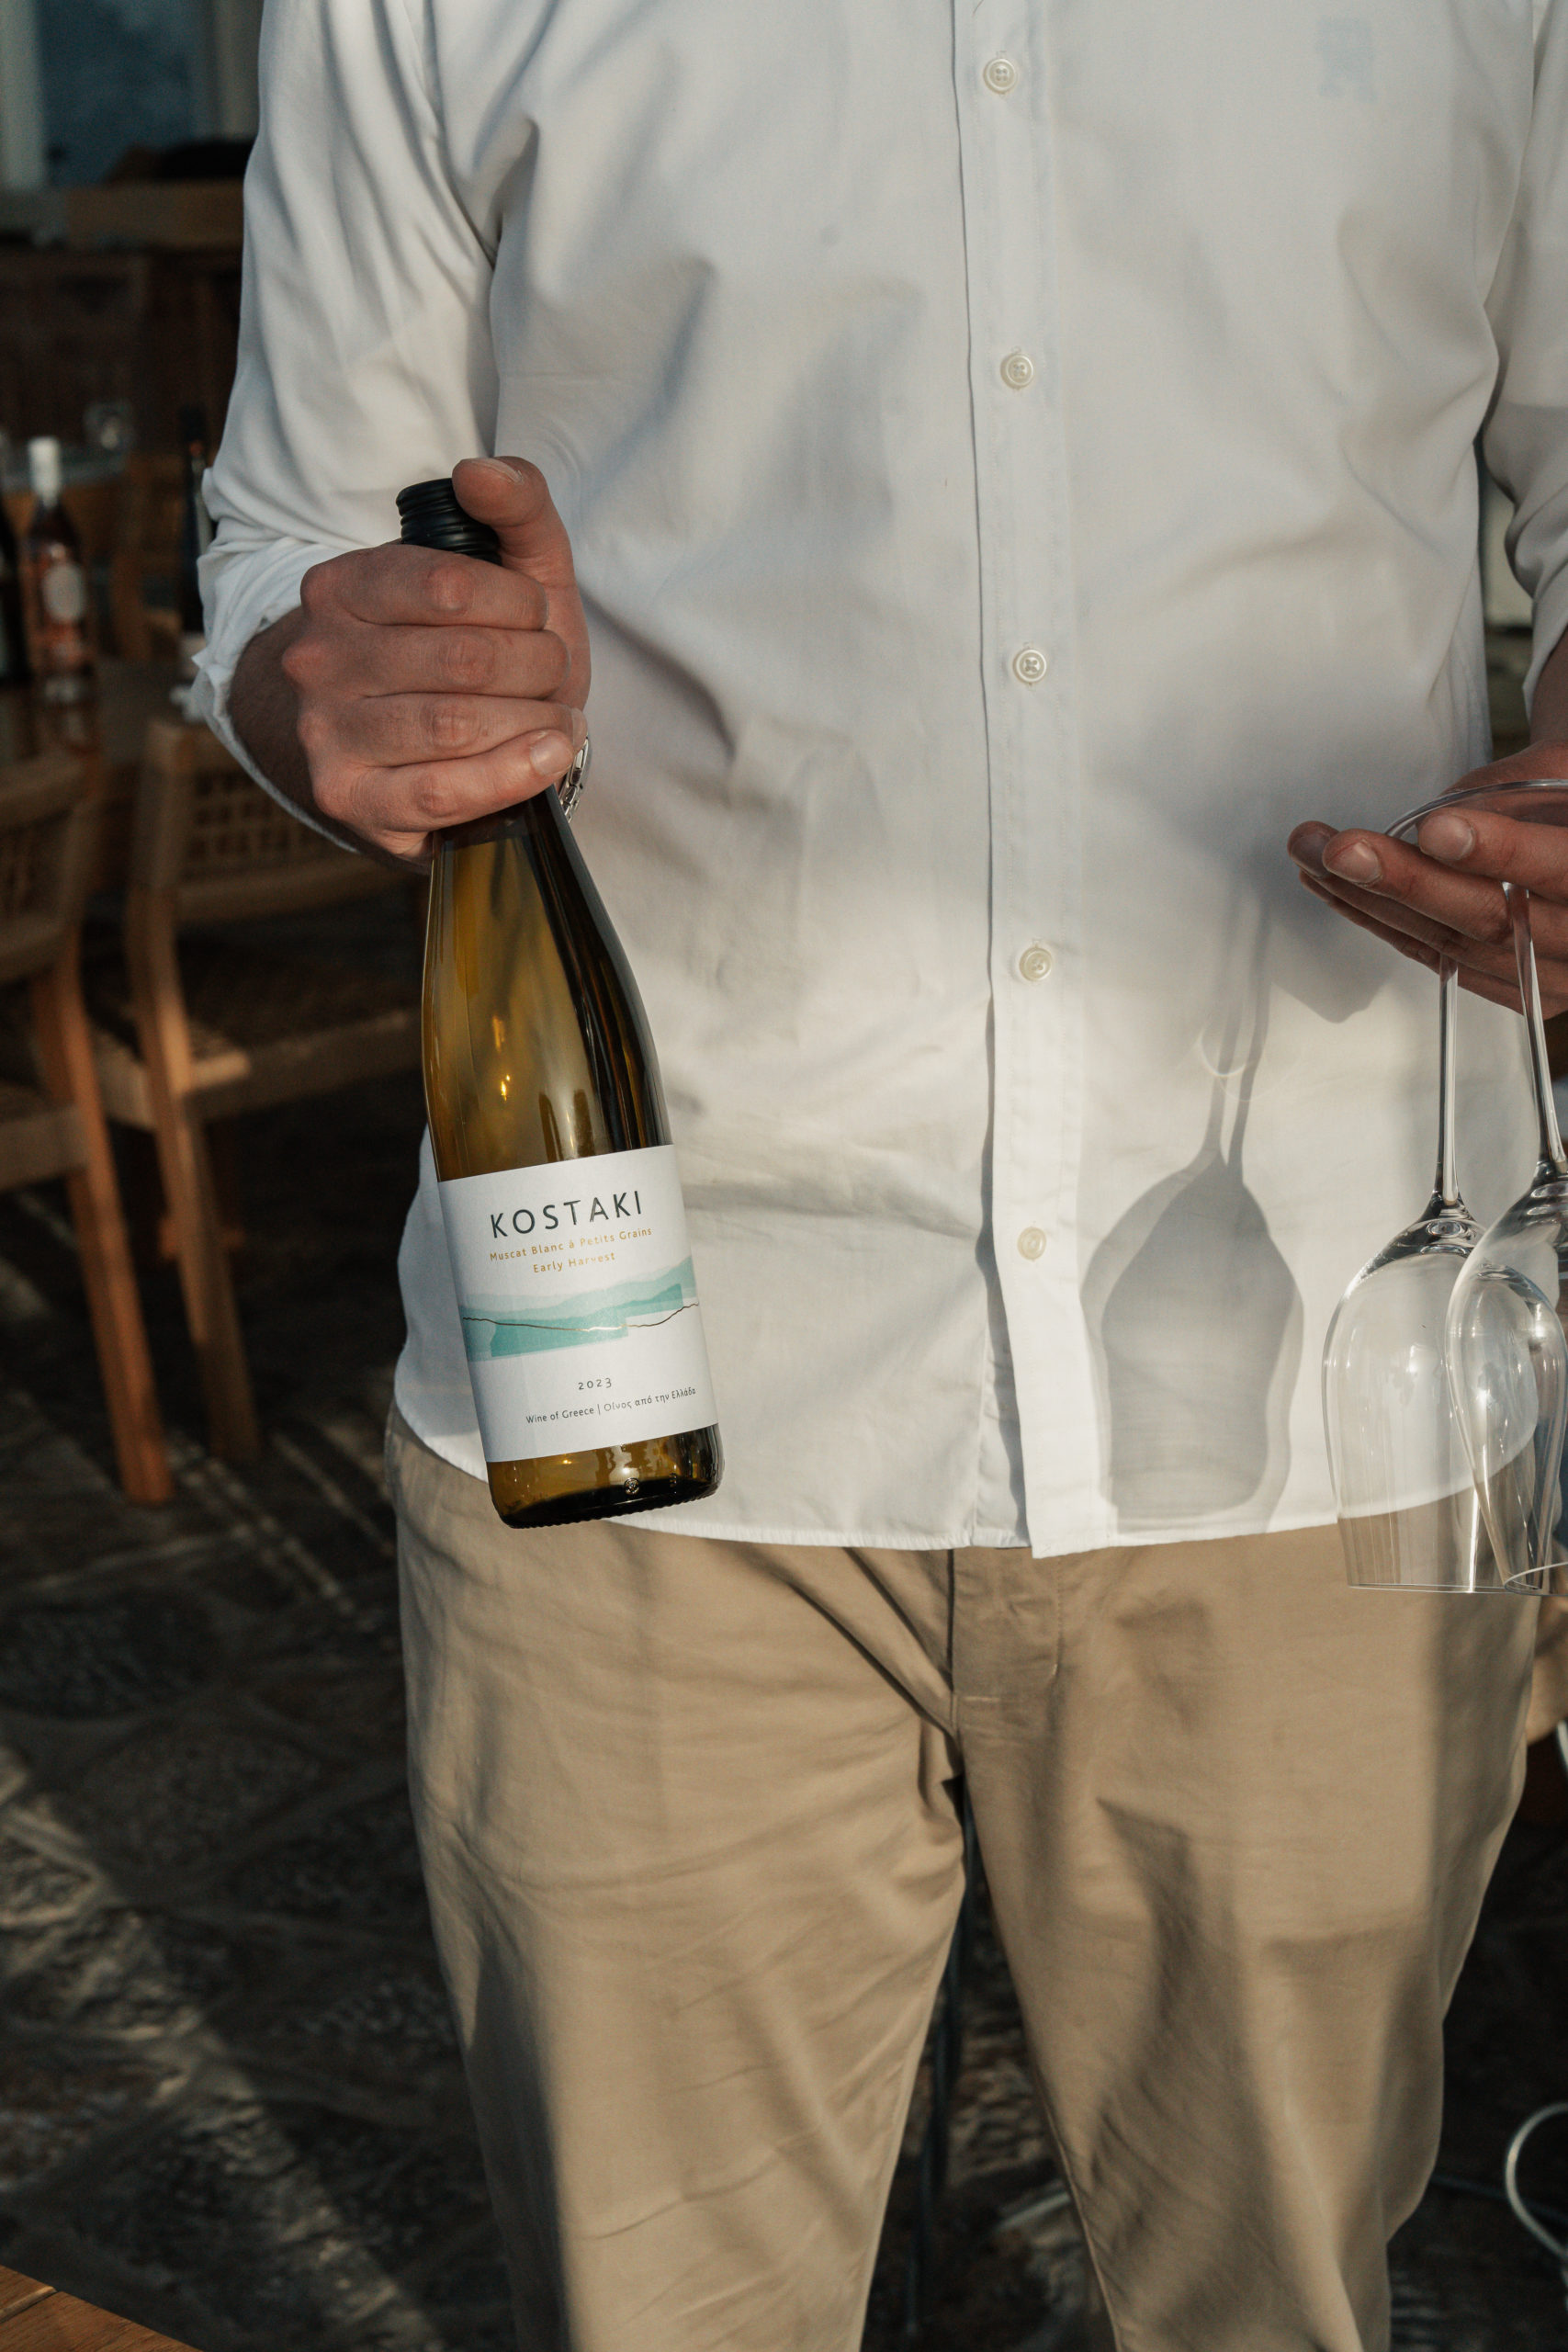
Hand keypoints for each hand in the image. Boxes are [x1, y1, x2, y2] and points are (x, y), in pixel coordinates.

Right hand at [246, 456, 588, 865]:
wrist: (412, 749)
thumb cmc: (471, 651)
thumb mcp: (506, 569)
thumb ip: (515, 506)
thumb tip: (479, 474)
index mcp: (341, 588)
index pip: (451, 585)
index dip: (519, 605)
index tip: (534, 617)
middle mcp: (318, 657)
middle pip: (465, 660)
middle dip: (537, 667)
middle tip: (550, 672)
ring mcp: (326, 733)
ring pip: (457, 725)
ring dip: (533, 722)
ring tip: (553, 717)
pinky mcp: (350, 800)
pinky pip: (444, 791)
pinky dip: (514, 774)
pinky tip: (548, 755)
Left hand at [1289, 738, 1567, 1015]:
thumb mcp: (1566, 776)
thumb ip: (1519, 788)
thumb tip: (1440, 814)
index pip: (1557, 865)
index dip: (1497, 849)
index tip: (1436, 828)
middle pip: (1490, 917)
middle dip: (1405, 881)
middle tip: (1339, 850)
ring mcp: (1548, 975)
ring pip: (1452, 943)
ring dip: (1371, 901)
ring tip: (1313, 858)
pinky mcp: (1513, 990)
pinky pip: (1439, 960)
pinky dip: (1384, 924)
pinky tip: (1338, 892)